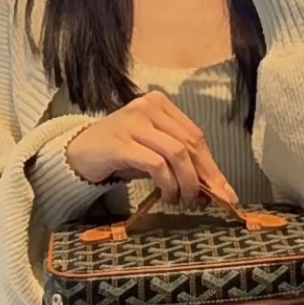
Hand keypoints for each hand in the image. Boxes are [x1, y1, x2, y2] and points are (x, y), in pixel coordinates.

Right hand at [65, 92, 236, 205]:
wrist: (78, 153)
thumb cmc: (120, 152)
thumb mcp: (153, 150)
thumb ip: (180, 161)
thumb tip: (215, 188)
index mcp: (160, 104)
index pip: (195, 135)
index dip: (212, 165)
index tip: (225, 191)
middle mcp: (148, 107)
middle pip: (189, 143)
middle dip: (204, 176)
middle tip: (208, 200)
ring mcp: (133, 122)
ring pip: (177, 153)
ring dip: (186, 182)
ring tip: (183, 199)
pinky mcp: (121, 142)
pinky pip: (156, 163)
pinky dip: (167, 182)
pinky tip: (167, 194)